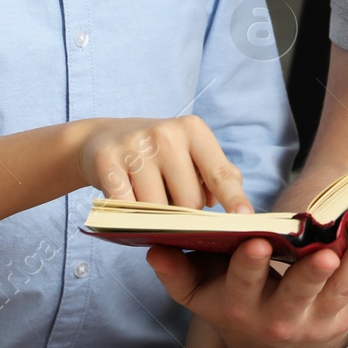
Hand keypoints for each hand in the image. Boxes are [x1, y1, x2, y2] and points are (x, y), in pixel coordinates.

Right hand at [76, 116, 250, 212]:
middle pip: (189, 201)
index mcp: (193, 130)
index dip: (233, 198)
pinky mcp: (107, 161)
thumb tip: (229, 204)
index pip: (219, 172)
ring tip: (146, 195)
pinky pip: (127, 208)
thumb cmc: (157, 152)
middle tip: (170, 198)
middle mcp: (166, 134)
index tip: (245, 217)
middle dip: (184, 213)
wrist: (102, 138)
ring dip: (155, 215)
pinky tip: (126, 198)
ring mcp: (135, 146)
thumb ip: (216, 175)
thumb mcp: (189, 152)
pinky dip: (129, 214)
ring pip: (158, 209)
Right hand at [148, 206, 347, 347]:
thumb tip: (155, 247)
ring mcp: (320, 317)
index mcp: (242, 307)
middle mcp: (282, 317)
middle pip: (298, 292)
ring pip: (346, 284)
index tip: (255, 241)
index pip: (243, 285)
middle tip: (323, 251)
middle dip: (310, 272)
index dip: (249, 265)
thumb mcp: (203, 294)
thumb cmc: (236, 306)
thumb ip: (178, 272)